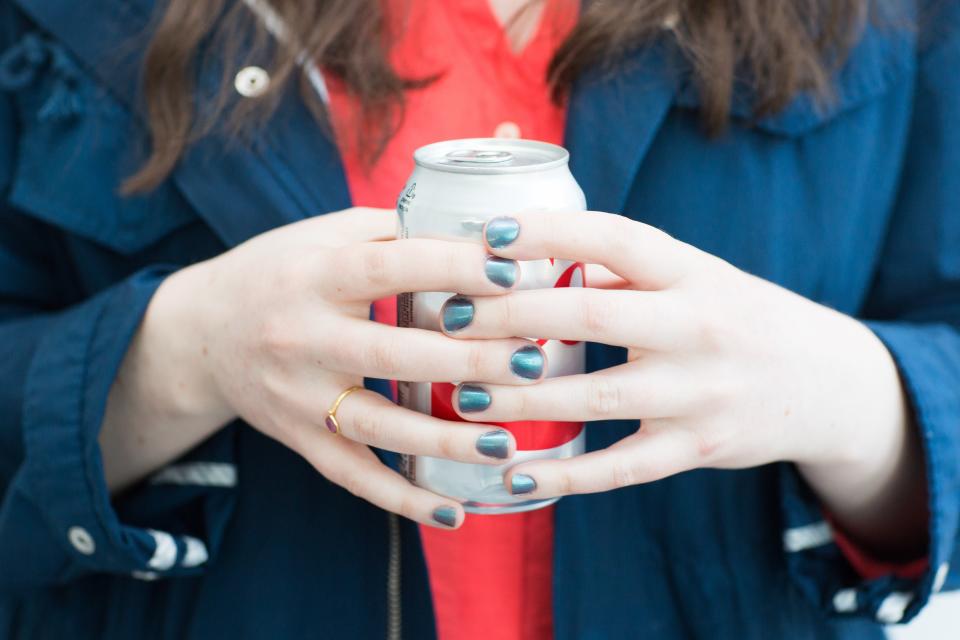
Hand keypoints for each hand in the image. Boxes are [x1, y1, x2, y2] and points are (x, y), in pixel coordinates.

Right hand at [106, 207, 548, 528]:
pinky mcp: (299, 439)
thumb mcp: (322, 236)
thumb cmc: (279, 273)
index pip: (385, 267)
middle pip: (390, 353)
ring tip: (506, 446)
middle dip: (465, 360)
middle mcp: (301, 337)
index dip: (447, 268)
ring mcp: (298, 397)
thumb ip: (390, 231)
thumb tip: (477, 228)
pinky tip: (454, 512)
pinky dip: (403, 500)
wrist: (201, 333)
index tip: (509, 272)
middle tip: (531, 362)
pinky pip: (353, 476)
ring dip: (444, 440)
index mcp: (314, 276)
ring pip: (377, 426)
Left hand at [441, 211, 922, 551]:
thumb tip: (532, 253)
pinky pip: (624, 467)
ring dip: (524, 400)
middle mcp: (700, 326)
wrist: (822, 381)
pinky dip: (568, 474)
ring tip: (461, 398)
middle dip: (514, 316)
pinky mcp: (699, 448)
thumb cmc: (733, 317)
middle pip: (594, 313)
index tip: (486, 232)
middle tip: (449, 318)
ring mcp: (702, 392)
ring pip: (599, 396)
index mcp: (692, 272)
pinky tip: (516, 474)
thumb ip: (621, 267)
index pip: (614, 238)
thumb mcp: (694, 276)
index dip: (549, 231)